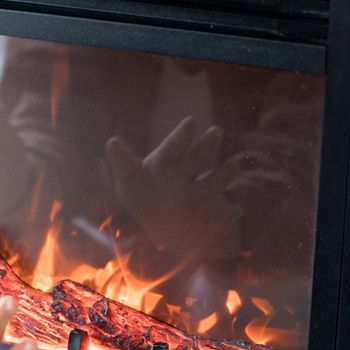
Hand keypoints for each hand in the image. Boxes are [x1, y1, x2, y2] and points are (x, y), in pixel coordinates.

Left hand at [104, 116, 251, 261]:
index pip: (173, 147)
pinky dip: (229, 214)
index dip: (182, 135)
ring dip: (223, 175)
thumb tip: (112, 142)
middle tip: (216, 132)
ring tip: (234, 165)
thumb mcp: (129, 180)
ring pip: (211, 184)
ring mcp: (197, 196)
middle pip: (196, 159)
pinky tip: (236, 211)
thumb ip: (123, 163)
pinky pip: (221, 215)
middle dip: (206, 146)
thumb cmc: (143, 196)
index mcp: (166, 163)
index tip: (192, 121)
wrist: (159, 227)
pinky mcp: (207, 218)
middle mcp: (185, 176)